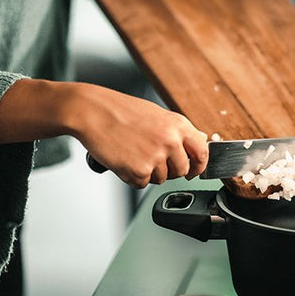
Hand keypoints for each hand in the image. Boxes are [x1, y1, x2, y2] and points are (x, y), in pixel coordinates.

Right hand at [0, 80, 208, 188]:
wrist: (92, 112)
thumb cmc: (120, 111)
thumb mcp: (157, 114)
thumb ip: (180, 130)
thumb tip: (201, 140)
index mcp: (178, 125)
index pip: (202, 152)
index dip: (199, 165)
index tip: (194, 170)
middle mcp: (170, 141)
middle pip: (182, 171)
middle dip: (169, 170)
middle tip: (151, 158)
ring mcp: (155, 157)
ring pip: (161, 179)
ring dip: (148, 173)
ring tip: (133, 153)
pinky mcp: (139, 170)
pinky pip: (142, 184)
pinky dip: (132, 177)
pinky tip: (124, 159)